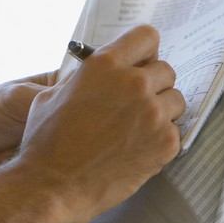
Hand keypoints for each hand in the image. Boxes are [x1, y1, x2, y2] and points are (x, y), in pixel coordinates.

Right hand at [0, 25, 184, 222]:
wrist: (53, 185)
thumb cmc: (47, 140)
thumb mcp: (55, 93)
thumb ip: (85, 77)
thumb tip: (103, 73)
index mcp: (104, 64)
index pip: (146, 37)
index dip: (144, 50)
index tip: (142, 60)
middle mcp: (133, 84)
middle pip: (165, 70)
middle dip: (153, 84)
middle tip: (135, 101)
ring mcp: (153, 114)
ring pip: (175, 100)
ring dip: (161, 109)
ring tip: (137, 126)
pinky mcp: (166, 143)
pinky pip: (176, 130)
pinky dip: (161, 137)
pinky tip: (137, 146)